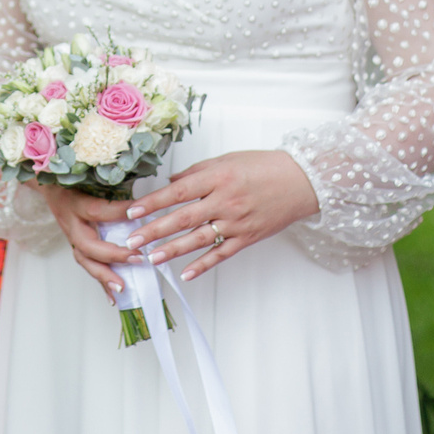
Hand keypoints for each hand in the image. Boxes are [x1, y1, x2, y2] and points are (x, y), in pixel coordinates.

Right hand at [36, 182, 141, 300]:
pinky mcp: (78, 249)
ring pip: (86, 261)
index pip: (99, 211)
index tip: (140, 214)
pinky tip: (113, 297)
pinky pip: (89, 267)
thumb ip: (112, 191)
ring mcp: (73, 240)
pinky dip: (101, 283)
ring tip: (122, 287)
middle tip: (136, 258)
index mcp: (77, 205)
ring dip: (104, 276)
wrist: (50, 189)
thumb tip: (142, 201)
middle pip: (89, 246)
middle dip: (113, 255)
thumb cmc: (73, 184)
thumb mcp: (89, 181)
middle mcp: (73, 226)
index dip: (119, 213)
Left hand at [121, 150, 318, 280]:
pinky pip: (221, 254)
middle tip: (132, 240)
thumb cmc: (264, 166)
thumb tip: (171, 182)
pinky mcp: (247, 237)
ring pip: (199, 239)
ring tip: (152, 258)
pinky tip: (185, 273)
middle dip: (155, 230)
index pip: (178, 192)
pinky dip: (203, 265)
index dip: (153, 203)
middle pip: (183, 218)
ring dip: (173, 250)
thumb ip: (197, 172)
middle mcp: (225, 200)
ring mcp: (237, 222)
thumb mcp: (227, 160)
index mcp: (218, 177)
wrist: (301, 181)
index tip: (133, 212)